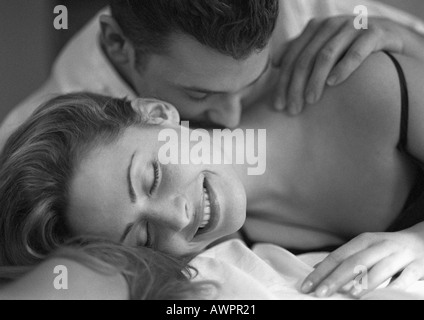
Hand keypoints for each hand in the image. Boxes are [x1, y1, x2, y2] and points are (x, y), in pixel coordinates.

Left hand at [273, 16, 404, 114]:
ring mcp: (352, 27)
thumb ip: (300, 52)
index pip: (292, 58)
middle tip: (293, 109)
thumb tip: (275, 63)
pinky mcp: (374, 33)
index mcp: (314, 29)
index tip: (278, 106)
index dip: (283, 82)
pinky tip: (333, 83)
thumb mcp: (322, 47)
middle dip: (296, 86)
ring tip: (310, 101)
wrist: (386, 35)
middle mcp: (331, 25)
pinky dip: (343, 67)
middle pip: (306, 58)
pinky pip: (356, 51)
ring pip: (326, 55)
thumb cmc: (347, 47)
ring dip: (316, 80)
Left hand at [300, 229, 423, 297]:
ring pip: (379, 270)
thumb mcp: (365, 248)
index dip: (322, 271)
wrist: (423, 241)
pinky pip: (405, 278)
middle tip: (320, 294)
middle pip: (354, 263)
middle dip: (335, 279)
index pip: (338, 256)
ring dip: (363, 284)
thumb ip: (344, 258)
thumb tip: (316, 270)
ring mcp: (400, 256)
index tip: (307, 285)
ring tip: (349, 296)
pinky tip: (383, 297)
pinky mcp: (418, 266)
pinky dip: (394, 287)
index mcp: (364, 241)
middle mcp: (380, 246)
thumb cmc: (387, 248)